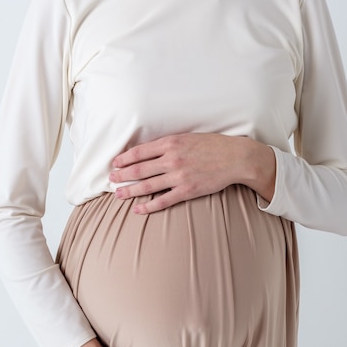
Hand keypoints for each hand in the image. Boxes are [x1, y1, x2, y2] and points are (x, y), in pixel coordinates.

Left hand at [110, 133, 275, 213]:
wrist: (235, 158)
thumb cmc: (212, 145)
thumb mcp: (187, 137)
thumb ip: (167, 144)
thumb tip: (147, 151)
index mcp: (170, 143)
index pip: (139, 152)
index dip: (124, 159)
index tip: (115, 163)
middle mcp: (172, 160)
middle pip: (139, 170)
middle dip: (122, 175)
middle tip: (111, 180)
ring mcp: (179, 177)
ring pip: (147, 186)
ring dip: (130, 191)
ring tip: (118, 194)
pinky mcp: (187, 191)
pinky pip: (163, 200)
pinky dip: (149, 206)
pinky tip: (138, 209)